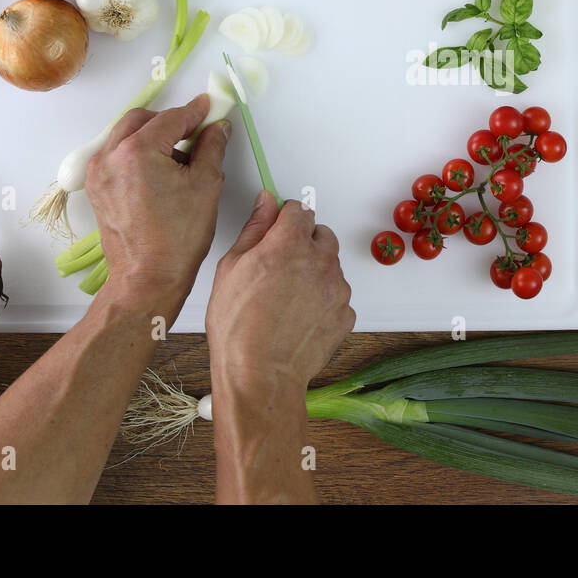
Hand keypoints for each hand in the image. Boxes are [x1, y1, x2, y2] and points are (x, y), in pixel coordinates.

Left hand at [85, 94, 229, 319]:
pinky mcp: (97, 189)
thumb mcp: (206, 185)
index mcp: (137, 152)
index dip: (194, 112)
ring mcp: (98, 174)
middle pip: (142, 120)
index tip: (208, 108)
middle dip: (169, 121)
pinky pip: (116, 156)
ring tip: (178, 157)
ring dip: (151, 136)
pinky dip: (136, 154)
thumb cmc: (176, 239)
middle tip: (195, 131)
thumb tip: (216, 128)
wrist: (148, 277)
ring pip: (125, 136)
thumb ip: (212, 147)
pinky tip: (159, 172)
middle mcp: (110, 157)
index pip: (171, 118)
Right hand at [206, 191, 353, 395]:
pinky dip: (323, 301)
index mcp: (290, 243)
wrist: (260, 375)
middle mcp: (321, 261)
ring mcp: (338, 288)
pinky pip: (337, 296)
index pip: (299, 209)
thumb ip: (255, 228)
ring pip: (331, 266)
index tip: (277, 227)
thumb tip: (266, 202)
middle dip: (304, 243)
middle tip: (279, 267)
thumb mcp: (232, 268)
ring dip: (314, 273)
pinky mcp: (346, 313)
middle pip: (321, 235)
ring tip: (286, 299)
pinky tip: (298, 318)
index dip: (286, 217)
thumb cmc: (238, 327)